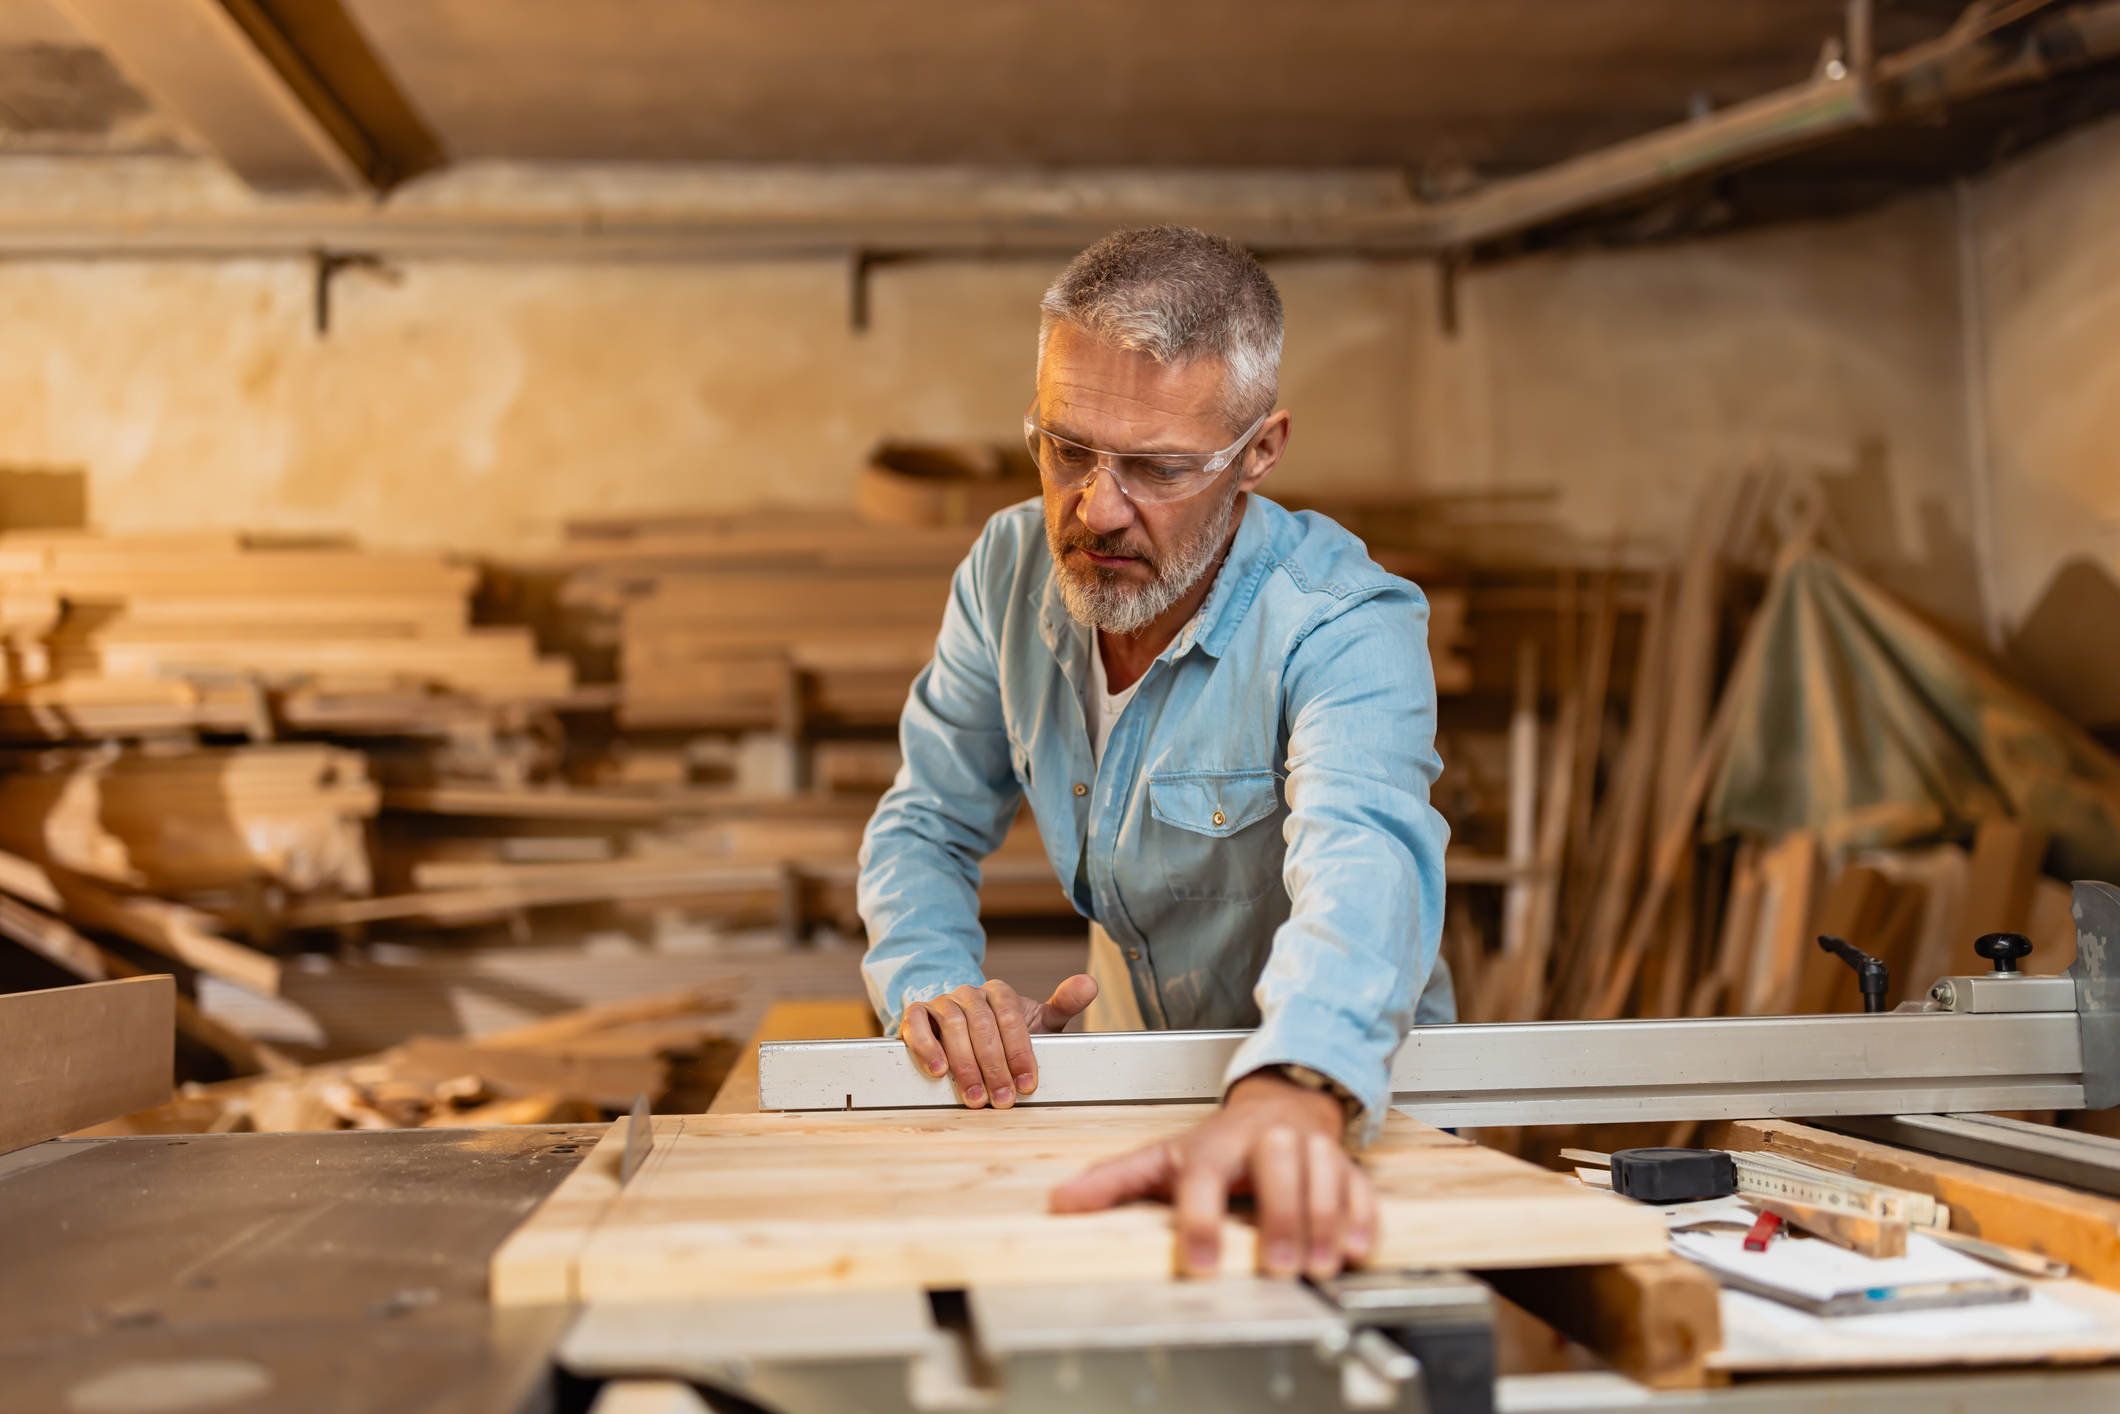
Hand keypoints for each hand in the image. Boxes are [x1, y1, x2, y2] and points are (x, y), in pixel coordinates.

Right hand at [899, 974, 1097, 1108]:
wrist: (961, 1029)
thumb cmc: (1003, 1033)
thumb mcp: (1037, 1021)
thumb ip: (1063, 1005)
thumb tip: (1090, 984)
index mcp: (1000, 993)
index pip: (1012, 1018)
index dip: (1021, 1053)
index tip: (1028, 1084)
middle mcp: (970, 993)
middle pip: (983, 1026)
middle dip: (994, 1067)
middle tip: (1002, 1100)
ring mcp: (941, 1002)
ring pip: (952, 1026)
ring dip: (965, 1066)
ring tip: (975, 1097)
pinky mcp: (915, 1014)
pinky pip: (916, 1024)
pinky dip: (926, 1046)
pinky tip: (938, 1070)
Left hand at [1048, 1071, 1375, 1278]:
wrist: (1280, 1102)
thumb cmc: (1220, 1141)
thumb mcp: (1165, 1156)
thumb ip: (1116, 1181)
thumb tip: (1061, 1203)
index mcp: (1217, 1144)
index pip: (1206, 1177)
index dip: (1202, 1221)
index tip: (1200, 1265)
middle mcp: (1267, 1141)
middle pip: (1279, 1169)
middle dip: (1281, 1218)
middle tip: (1278, 1268)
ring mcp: (1311, 1149)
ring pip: (1325, 1176)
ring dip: (1325, 1221)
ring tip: (1321, 1264)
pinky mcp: (1344, 1163)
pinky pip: (1360, 1185)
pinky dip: (1363, 1216)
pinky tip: (1358, 1248)